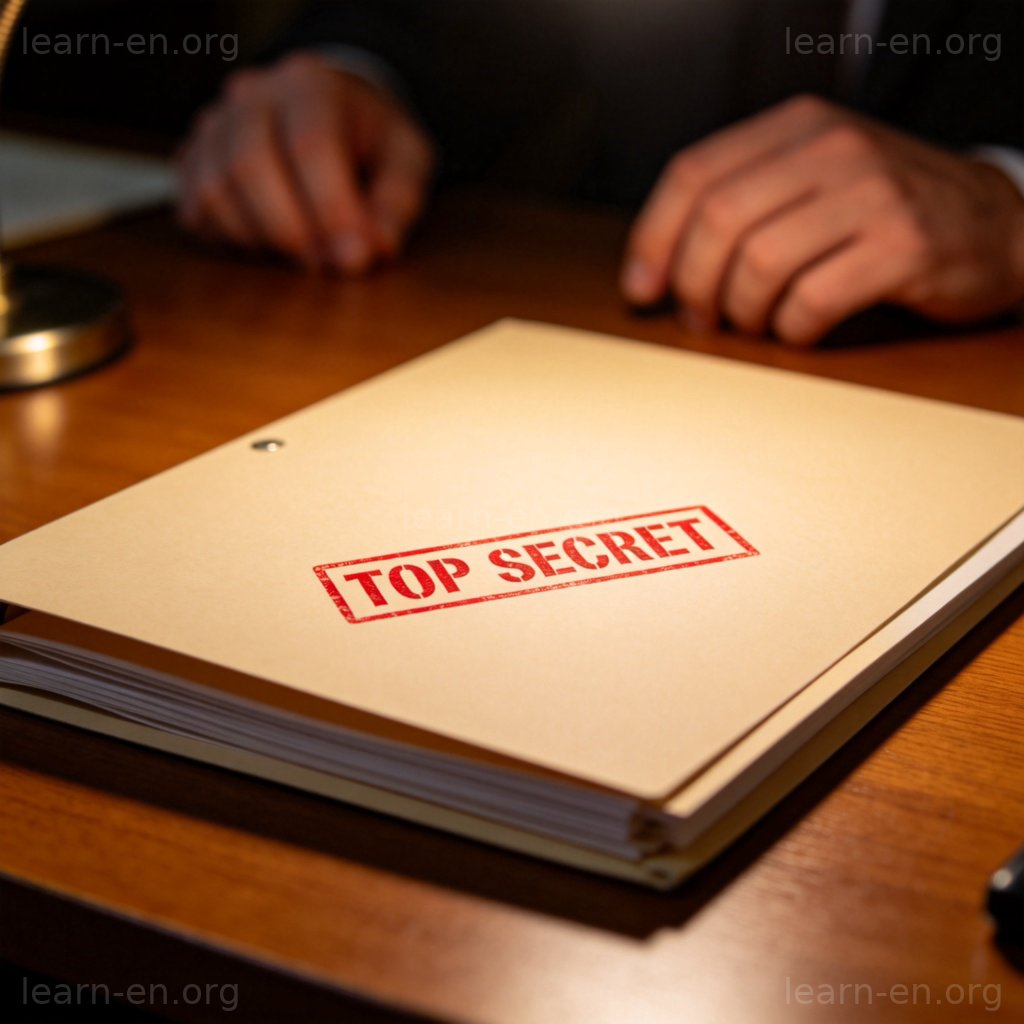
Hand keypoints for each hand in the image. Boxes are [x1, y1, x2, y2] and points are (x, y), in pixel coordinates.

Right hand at [176, 52, 434, 273]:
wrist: (334, 115)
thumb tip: (376, 247)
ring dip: (262, 241)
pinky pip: (197, 210)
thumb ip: (397, 202)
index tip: (354, 256)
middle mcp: (252, 96)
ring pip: (215, 191)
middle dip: (292, 231)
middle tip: (326, 266)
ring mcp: (214, 126)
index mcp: (312, 84)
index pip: (311, 145)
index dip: (331, 210)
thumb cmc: (372, 142)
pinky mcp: (192, 161)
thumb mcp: (407, 160)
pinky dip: (234, 241)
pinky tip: (273, 247)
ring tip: (305, 257)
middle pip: (250, 164)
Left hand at [621, 95, 1023, 343]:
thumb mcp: (813, 180)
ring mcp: (871, 194)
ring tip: (755, 325)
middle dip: (693, 286)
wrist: (995, 221)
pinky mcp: (903, 247)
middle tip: (701, 320)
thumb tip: (654, 271)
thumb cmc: (886, 210)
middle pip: (716, 221)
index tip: (641, 290)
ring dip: (742, 313)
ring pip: (757, 264)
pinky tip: (800, 330)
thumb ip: (741, 203)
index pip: (691, 174)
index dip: (652, 240)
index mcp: (797, 127)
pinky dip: (791, 330)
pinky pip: (811, 300)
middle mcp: (832, 148)